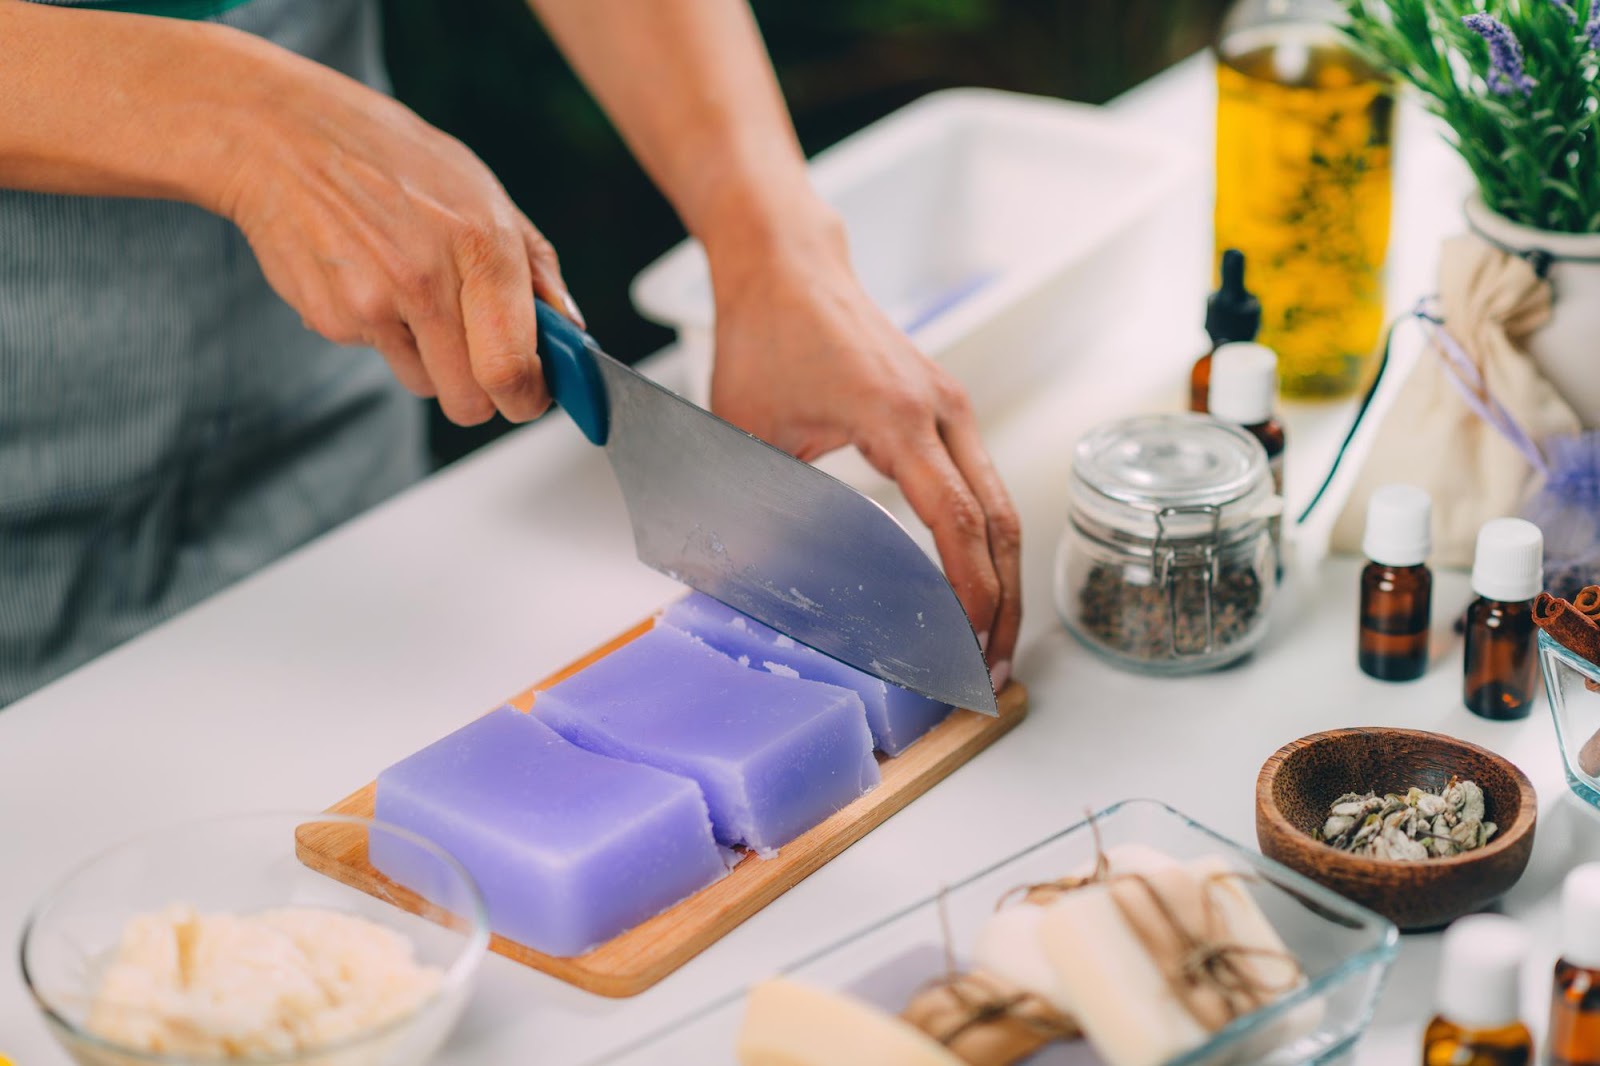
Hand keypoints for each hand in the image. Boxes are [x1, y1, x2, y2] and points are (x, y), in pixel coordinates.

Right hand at [212, 47, 578, 425]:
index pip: (512, 368)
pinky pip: (381, 358)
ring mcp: (372, 303)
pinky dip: (385, 336)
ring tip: (416, 297)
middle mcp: (426, 279)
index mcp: (481, 244)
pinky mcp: (330, 318)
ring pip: (425, 386)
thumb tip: (572, 332)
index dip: (528, 398)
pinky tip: (372, 280)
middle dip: (484, 394)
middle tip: (482, 362)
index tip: (531, 395)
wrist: (284, 136)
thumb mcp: (485, 193)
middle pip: (470, 401)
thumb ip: (537, 268)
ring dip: (433, 363)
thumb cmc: (396, 160)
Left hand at [706, 215, 1020, 689]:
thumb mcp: (746, 431)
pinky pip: (982, 484)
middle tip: (993, 670)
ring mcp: (951, 407)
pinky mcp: (945, 409)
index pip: (957, 521)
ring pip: (1002, 504)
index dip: (970, 593)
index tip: (968, 647)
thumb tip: (751, 589)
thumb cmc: (765, 335)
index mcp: (897, 416)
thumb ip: (756, 508)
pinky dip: (985, 540)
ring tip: (991, 640)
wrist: (787, 264)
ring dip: (1002, 576)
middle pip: (1000, 522)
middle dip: (1004, 603)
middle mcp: (940, 410)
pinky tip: (972, 582)